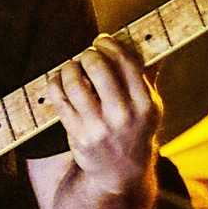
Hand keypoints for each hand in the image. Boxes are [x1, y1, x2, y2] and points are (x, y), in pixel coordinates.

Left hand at [45, 35, 158, 194]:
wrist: (120, 172)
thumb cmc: (134, 129)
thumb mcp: (150, 106)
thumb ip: (149, 73)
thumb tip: (152, 37)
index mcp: (145, 104)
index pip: (125, 63)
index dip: (110, 46)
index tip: (101, 41)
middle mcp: (123, 116)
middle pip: (98, 69)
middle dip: (88, 55)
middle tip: (85, 55)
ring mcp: (99, 127)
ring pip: (75, 83)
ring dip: (69, 68)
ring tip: (71, 67)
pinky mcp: (78, 135)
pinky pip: (60, 100)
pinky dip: (55, 84)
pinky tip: (58, 79)